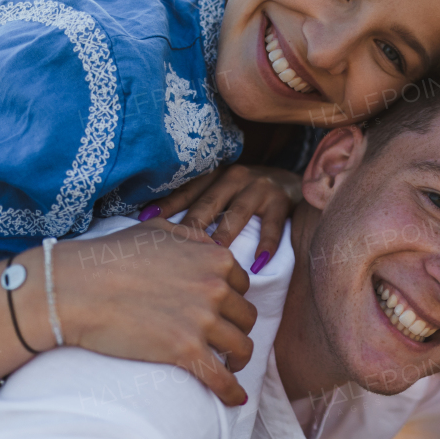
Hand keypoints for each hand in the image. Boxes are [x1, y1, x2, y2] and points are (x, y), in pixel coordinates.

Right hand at [55, 219, 256, 405]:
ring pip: (241, 347)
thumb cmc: (109, 257)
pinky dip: (232, 391)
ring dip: (238, 358)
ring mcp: (202, 320)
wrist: (75, 288)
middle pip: (245, 316)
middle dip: (236, 328)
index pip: (242, 285)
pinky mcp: (185, 350)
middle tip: (223, 340)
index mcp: (214, 258)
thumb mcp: (157, 230)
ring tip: (228, 365)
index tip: (223, 312)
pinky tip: (235, 399)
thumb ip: (191, 236)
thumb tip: (210, 245)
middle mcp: (215, 287)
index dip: (232, 300)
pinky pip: (221, 377)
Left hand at [143, 164, 301, 260]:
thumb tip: (158, 228)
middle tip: (173, 248)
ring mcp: (260, 188)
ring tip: (211, 255)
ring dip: (223, 235)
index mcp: (216, 175)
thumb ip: (200, 202)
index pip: (187, 191)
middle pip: (209, 204)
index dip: (167, 206)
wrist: (294, 181)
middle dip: (192, 226)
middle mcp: (236, 177)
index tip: (145, 222)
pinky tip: (258, 263)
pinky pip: (272, 226)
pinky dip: (266, 244)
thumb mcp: (224, 190)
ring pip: (237, 214)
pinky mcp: (282, 201)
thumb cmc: (249, 193)